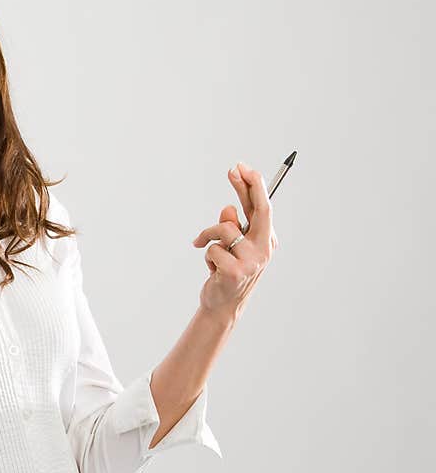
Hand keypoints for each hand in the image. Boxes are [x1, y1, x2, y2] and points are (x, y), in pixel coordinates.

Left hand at [191, 162, 277, 320]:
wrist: (221, 304)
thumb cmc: (226, 271)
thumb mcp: (230, 246)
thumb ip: (231, 225)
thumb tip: (228, 209)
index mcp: (265, 240)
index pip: (263, 208)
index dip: (254, 186)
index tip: (242, 168)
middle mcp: (264, 249)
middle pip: (261, 210)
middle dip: (247, 186)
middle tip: (233, 169)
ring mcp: (253, 261)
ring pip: (225, 229)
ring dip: (208, 236)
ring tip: (206, 249)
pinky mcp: (236, 271)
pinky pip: (213, 249)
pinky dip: (206, 255)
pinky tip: (211, 269)